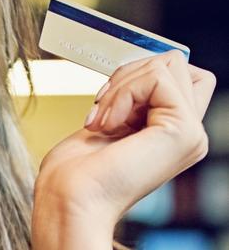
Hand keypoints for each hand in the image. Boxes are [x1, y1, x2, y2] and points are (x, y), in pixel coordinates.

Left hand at [33, 51, 215, 237]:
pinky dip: (123, 94)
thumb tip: (146, 63)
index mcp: (173, 132)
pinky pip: (157, 78)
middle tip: (104, 110)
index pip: (183, 75)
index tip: (110, 97)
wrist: (69, 197)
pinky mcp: (183, 131)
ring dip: (122, 86)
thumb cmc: (76, 168)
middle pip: (175, 63)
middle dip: (130, 74)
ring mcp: (191, 134)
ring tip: (104, 121)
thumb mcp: (111, 120)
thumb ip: (136, 97)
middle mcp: (190, 134)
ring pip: (166, 65)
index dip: (144, 72)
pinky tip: (109, 125)